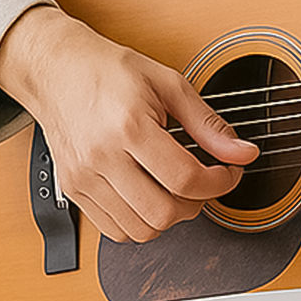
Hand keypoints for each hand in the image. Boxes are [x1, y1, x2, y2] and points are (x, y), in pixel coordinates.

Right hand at [0, 5, 259, 242]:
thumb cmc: (111, 72)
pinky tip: (151, 196)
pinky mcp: (72, 191)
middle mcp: (101, 159)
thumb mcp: (169, 84)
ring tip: (178, 189)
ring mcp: (83, 179)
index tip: (230, 172)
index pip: (184, 179)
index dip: (219, 182)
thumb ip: (208, 124)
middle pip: (162, 213)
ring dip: (169, 217)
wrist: (58, 70)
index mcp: (129, 127)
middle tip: (206, 182)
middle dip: (197, 204)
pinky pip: (113, 231)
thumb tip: (243, 153)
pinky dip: (140, 223)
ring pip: (139, 230)